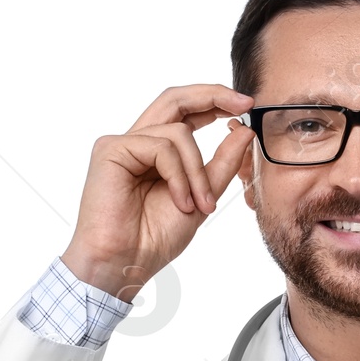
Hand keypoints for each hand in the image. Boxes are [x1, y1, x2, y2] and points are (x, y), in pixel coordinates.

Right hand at [61, 84, 255, 299]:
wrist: (125, 264)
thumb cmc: (154, 238)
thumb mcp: (202, 198)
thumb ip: (221, 165)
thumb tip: (243, 131)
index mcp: (156, 151)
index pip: (186, 112)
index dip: (215, 101)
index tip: (247, 105)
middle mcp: (137, 141)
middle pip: (175, 99)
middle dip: (213, 96)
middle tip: (244, 104)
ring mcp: (122, 144)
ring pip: (178, 133)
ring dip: (198, 171)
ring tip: (199, 205)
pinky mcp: (111, 150)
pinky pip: (161, 147)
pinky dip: (179, 176)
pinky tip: (180, 202)